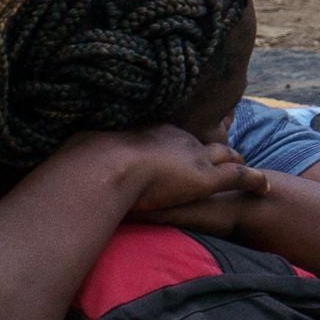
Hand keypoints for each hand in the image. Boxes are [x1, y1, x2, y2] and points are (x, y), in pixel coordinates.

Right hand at [56, 127, 270, 225]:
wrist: (103, 166)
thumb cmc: (85, 164)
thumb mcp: (82, 157)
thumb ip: (79, 164)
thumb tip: (53, 175)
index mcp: (148, 132)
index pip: (169, 133)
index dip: (179, 139)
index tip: (182, 141)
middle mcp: (174, 139)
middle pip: (201, 139)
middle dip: (212, 144)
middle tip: (223, 148)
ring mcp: (193, 157)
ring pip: (223, 155)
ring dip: (233, 160)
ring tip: (243, 164)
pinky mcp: (206, 178)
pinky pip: (238, 177)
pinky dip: (253, 181)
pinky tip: (266, 187)